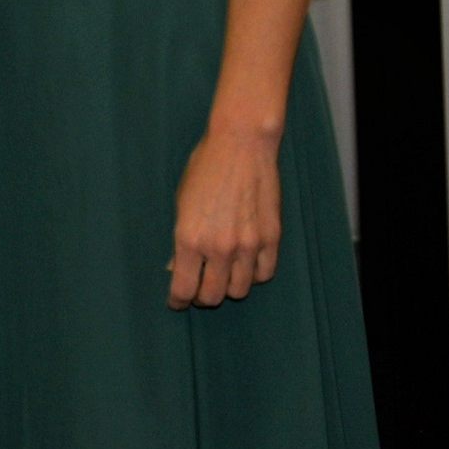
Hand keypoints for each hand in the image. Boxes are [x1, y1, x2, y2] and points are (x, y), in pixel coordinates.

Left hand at [168, 125, 281, 307]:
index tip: (177, 302)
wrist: (240, 146)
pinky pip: (264, 274)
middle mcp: (219, 247)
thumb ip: (180, 239)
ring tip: (221, 276)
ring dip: (228, 287)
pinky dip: (253, 275)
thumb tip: (176, 268)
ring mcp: (248, 245)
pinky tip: (244, 265)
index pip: (183, 288)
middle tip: (198, 290)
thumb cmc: (204, 169)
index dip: (178, 301)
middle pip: (212, 296)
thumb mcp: (180, 203)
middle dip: (201, 297)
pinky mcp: (271, 239)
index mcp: (189, 238)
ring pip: (239, 289)